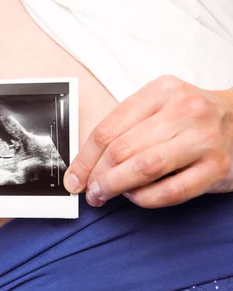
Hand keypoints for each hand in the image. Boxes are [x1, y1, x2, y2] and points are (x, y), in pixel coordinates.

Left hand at [63, 75, 232, 207]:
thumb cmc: (193, 117)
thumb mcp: (160, 106)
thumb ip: (126, 127)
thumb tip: (85, 163)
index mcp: (161, 91)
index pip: (108, 128)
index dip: (84, 158)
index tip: (73, 178)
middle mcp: (184, 111)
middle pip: (122, 149)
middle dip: (96, 176)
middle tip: (88, 191)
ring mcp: (203, 140)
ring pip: (144, 169)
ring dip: (115, 187)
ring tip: (104, 195)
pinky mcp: (217, 168)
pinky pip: (170, 191)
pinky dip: (144, 199)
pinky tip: (135, 197)